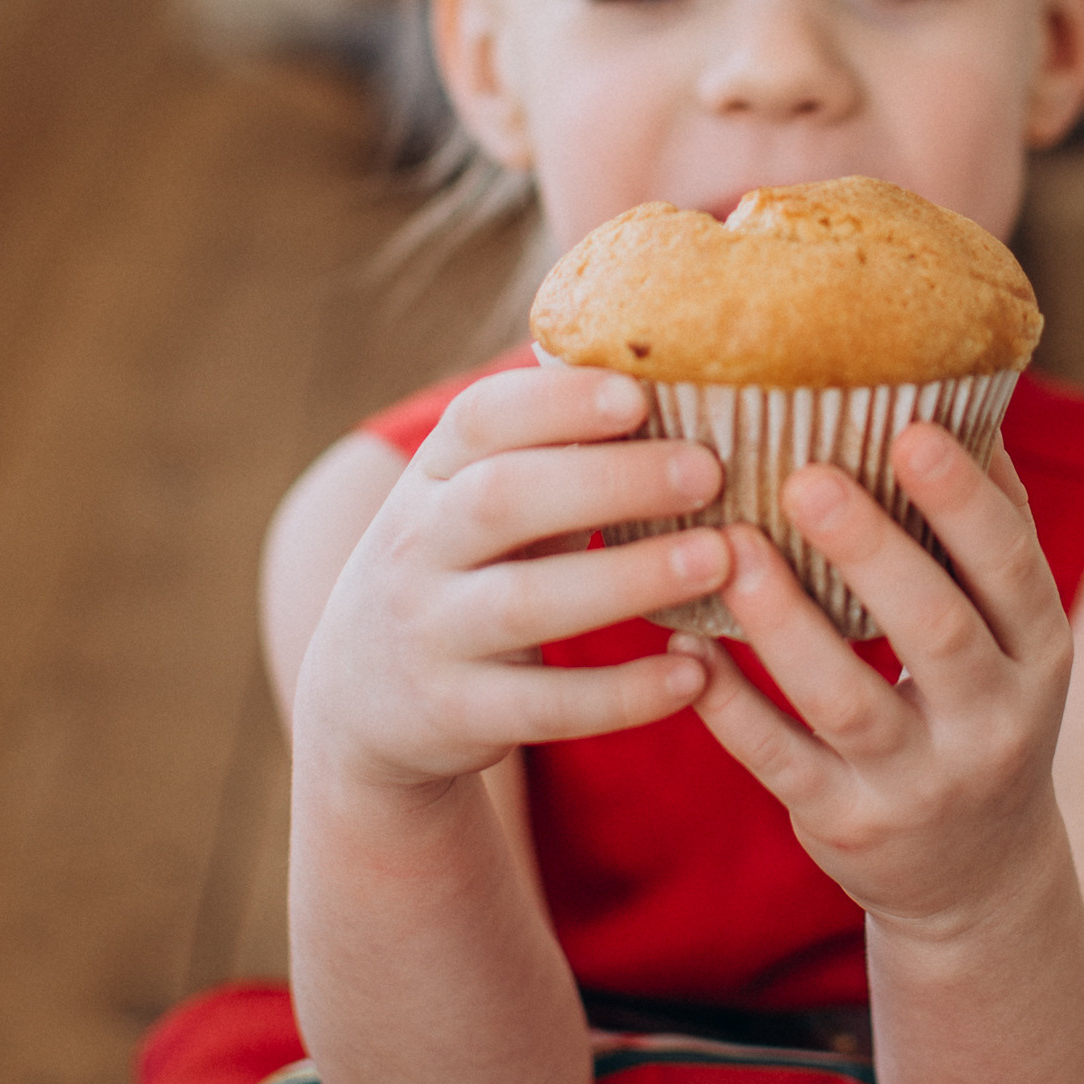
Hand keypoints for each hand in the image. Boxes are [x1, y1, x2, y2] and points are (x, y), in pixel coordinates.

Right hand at [296, 365, 723, 795]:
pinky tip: (693, 673)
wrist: (363, 697)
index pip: (479, 419)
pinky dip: (622, 693)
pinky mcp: (456, 713)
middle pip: (504, 499)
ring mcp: (430, 633)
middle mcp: (417, 546)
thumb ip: (552, 451)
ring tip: (719, 558)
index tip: (639, 394)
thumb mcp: (475, 500)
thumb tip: (674, 370)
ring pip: (525, 604)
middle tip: (708, 471)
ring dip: (628, 579)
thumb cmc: (463, 569)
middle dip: (609, 481)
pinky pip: (543, 705)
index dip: (556, 402)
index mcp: (432, 477)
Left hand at [677, 428, 1078, 939]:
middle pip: (937, 631)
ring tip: (730, 547)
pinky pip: (779, 761)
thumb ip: (987, 537)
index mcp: (1038, 652)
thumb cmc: (980, 710)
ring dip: (785, 621)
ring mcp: (918, 782)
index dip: (966, 499)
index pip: (1013, 566)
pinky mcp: (847, 824)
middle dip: (874, 552)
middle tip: (807, 478)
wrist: (980, 880)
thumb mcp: (1016, 638)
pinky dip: (730, 704)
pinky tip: (687, 643)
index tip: (912, 426)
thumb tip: (959, 395)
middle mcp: (991, 721)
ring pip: (847, 701)